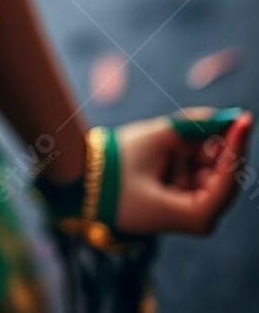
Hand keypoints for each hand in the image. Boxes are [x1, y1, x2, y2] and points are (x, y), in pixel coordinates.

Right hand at [115, 106, 253, 236]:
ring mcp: (191, 204)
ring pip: (210, 165)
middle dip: (221, 141)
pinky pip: (196, 165)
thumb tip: (221, 115)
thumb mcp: (156, 139)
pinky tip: (172, 139)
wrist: (85, 184)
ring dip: (200, 142)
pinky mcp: (182, 193)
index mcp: (193, 214)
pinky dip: (190, 146)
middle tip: (220, 113)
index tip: (244, 119)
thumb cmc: (118, 167)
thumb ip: (192, 126)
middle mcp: (198, 214)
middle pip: (223, 172)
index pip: (227, 180)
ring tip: (173, 132)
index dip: (237, 147)